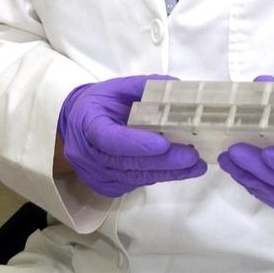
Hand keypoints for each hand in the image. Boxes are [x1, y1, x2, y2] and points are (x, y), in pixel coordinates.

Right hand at [57, 74, 205, 196]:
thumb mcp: (118, 86)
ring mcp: (96, 174)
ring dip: (167, 173)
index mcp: (87, 122)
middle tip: (191, 156)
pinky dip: (158, 175)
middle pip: (127, 162)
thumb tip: (178, 87)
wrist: (78, 124)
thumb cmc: (101, 102)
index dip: (136, 143)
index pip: (110, 138)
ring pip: (134, 176)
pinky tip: (179, 170)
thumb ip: (145, 86)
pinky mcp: (107, 185)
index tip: (163, 144)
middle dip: (163, 161)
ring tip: (195, 166)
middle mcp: (88, 154)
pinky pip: (135, 182)